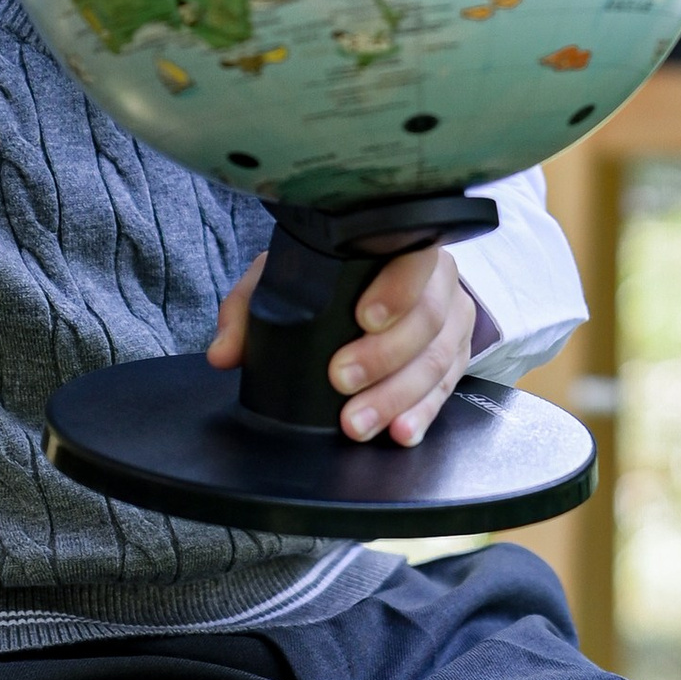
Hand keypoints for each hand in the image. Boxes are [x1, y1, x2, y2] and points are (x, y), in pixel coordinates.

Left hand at [208, 243, 475, 445]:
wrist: (370, 285)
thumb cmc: (328, 277)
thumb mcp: (286, 275)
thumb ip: (250, 308)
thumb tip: (224, 353)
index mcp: (401, 246)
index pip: (413, 260)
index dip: (396, 290)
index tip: (364, 318)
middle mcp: (438, 281)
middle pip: (427, 319)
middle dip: (384, 357)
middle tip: (342, 381)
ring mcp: (453, 320)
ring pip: (438, 360)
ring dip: (398, 397)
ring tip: (359, 423)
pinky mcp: (456, 357)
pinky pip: (448, 388)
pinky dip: (423, 413)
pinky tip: (400, 432)